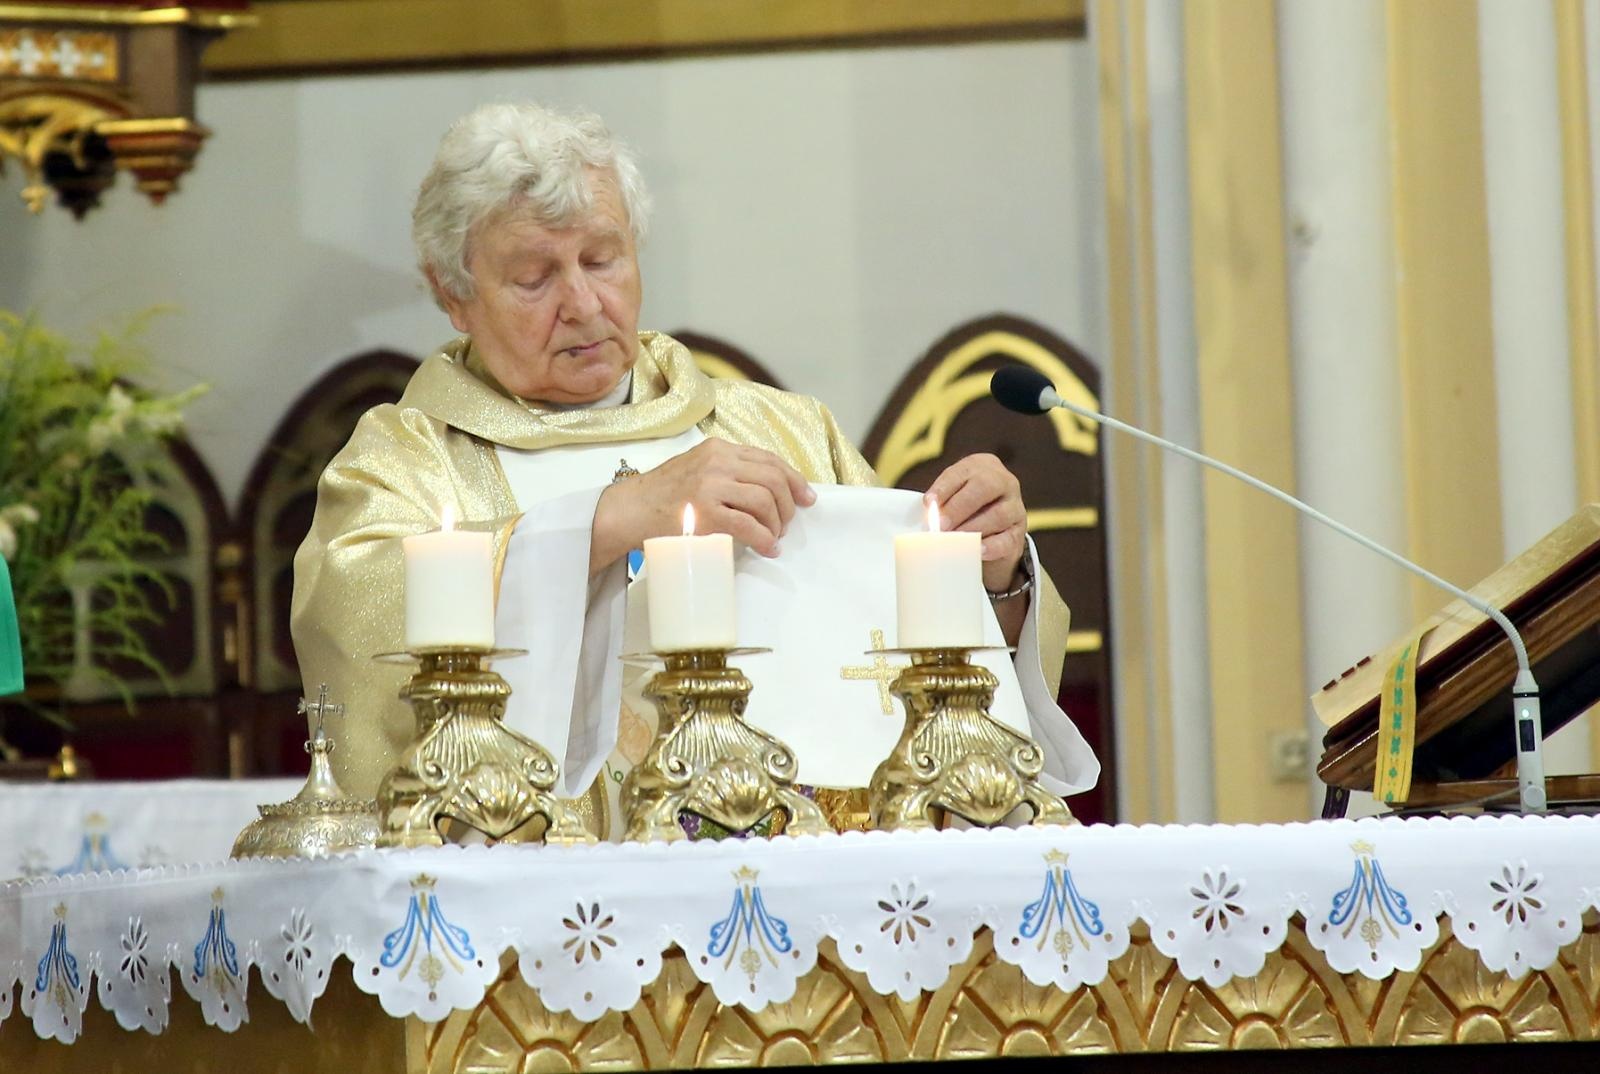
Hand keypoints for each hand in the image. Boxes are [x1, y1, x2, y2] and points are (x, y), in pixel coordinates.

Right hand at [592, 438, 814, 567]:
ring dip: (777, 523)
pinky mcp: (705, 511)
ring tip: (774, 537)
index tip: (806, 497)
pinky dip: (764, 539)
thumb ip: (727, 471)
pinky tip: (768, 547)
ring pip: (765, 501)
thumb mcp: (697, 468)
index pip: (768, 459)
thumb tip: (766, 490)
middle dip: (788, 504)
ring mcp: (711, 485)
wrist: (628, 509)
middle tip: (787, 524)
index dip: (793, 479)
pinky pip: (748, 525)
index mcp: (719, 449)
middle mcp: (718, 462)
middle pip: (773, 479)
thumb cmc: (662, 495)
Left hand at [925, 453, 1026, 591]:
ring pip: (998, 514)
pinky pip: (1008, 539)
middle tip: (940, 525)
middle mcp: (1004, 482)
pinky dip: (992, 546)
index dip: (945, 487)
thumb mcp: (953, 496)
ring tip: (954, 540)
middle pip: (984, 487)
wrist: (991, 530)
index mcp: (983, 466)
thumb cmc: (964, 508)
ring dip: (973, 528)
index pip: (964, 471)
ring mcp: (1015, 507)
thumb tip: (928, 517)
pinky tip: (977, 550)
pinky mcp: (1018, 533)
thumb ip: (941, 502)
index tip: (928, 503)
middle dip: (958, 507)